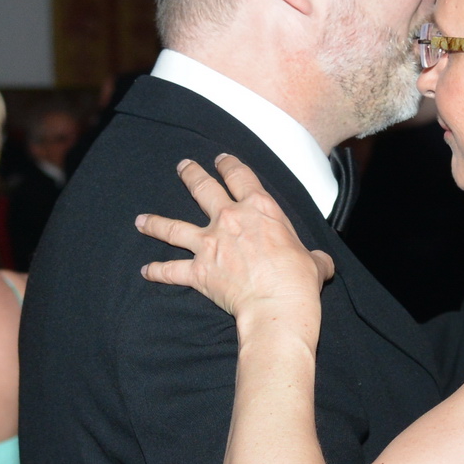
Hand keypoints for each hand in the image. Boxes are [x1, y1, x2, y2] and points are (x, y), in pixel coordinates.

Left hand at [135, 155, 332, 323]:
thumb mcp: (314, 261)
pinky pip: (171, 270)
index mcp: (260, 209)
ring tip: (141, 219)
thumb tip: (322, 264)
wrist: (278, 304)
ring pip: (174, 226)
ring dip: (156, 222)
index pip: (240, 177)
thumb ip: (314, 257)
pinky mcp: (198, 270)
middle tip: (183, 166)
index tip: (221, 159)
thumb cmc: (298, 281)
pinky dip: (157, 270)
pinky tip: (146, 270)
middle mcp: (230, 219)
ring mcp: (210, 243)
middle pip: (203, 189)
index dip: (229, 165)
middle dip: (191, 174)